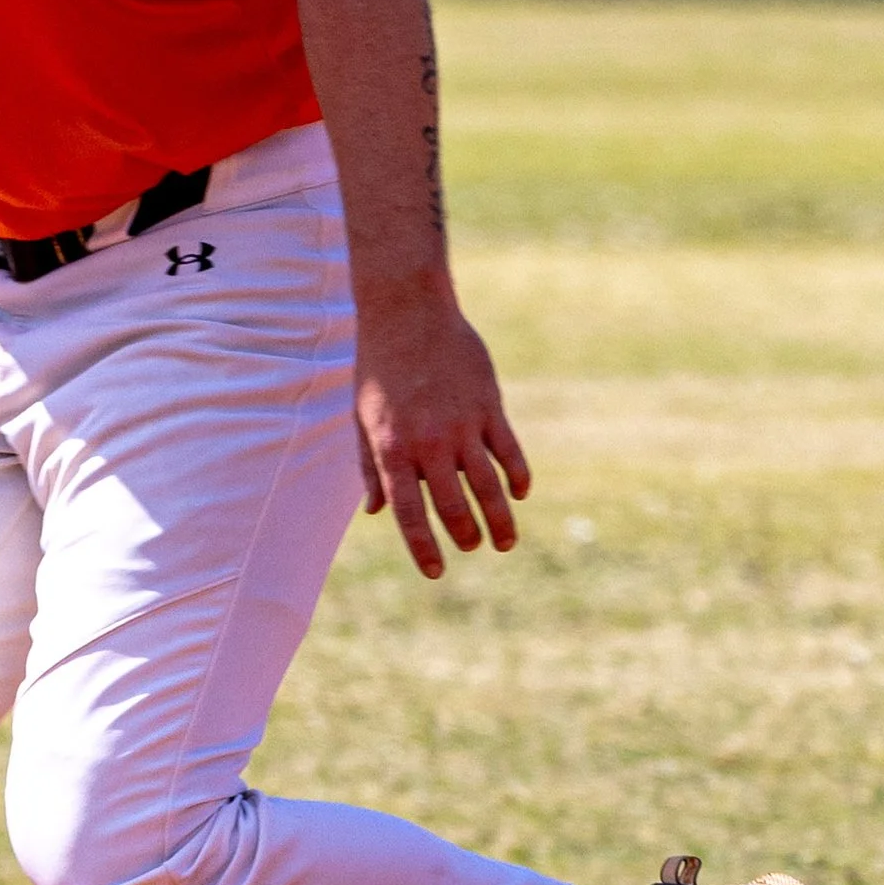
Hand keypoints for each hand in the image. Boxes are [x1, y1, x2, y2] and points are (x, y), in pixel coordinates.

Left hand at [352, 292, 530, 579]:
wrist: (407, 311)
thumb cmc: (379, 366)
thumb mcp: (363, 417)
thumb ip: (371, 466)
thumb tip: (377, 512)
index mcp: (392, 448)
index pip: (409, 512)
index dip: (423, 547)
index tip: (436, 573)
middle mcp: (428, 443)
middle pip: (454, 507)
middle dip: (466, 537)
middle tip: (474, 548)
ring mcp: (462, 425)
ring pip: (488, 487)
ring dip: (500, 520)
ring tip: (505, 543)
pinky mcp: (489, 406)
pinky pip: (509, 452)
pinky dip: (518, 477)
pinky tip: (520, 493)